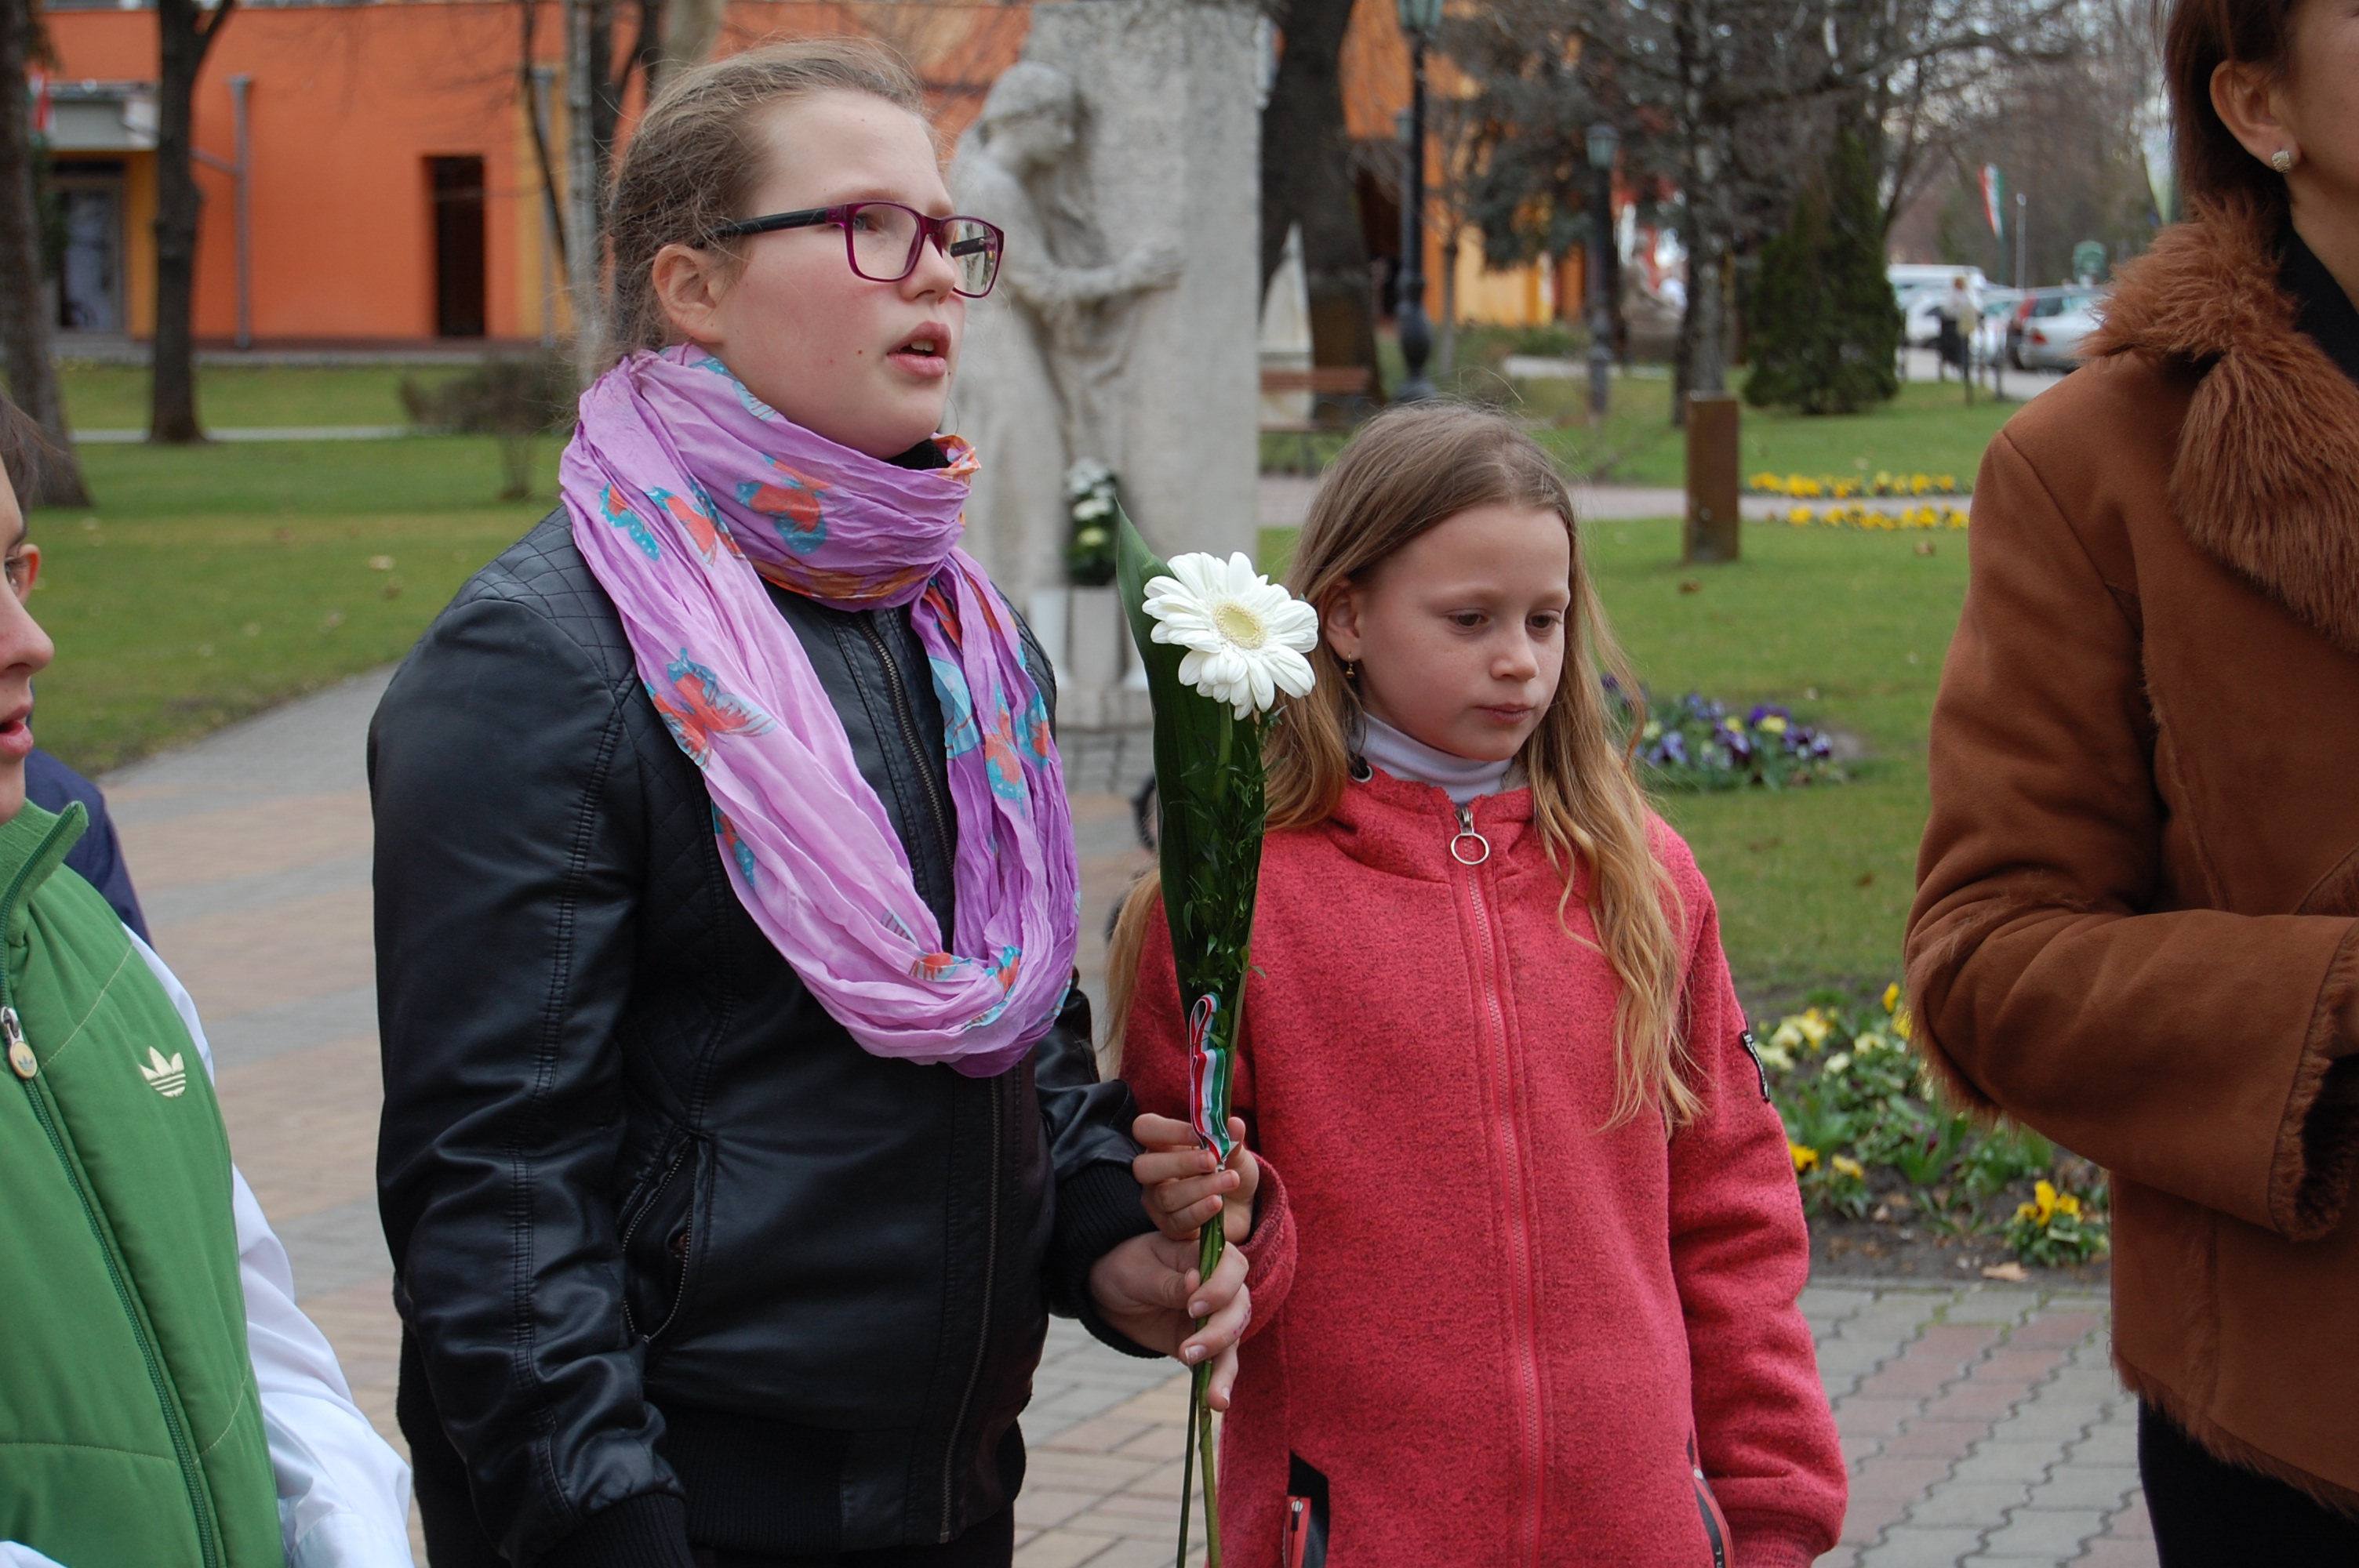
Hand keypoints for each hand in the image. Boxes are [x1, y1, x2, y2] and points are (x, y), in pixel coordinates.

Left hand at [1087, 1229, 1250, 1408]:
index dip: (1221, 1287)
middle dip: (1220, 1332)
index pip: (1232, 1266)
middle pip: (1239, 1307)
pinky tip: (1216, 1403)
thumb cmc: (1125, 1268)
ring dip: (1224, 1368)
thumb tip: (1195, 1282)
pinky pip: (1219, 1363)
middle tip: (1188, 1351)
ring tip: (1214, 1397)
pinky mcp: (1205, 1344)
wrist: (1109, 1293)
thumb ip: (1166, 1282)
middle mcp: (1219, 1286)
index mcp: (1205, 1256)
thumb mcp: (1137, 1272)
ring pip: (1233, 1340)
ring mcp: (1215, 1316)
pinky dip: (1219, 1383)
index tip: (1194, 1306)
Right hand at [1122, 241, 1185, 291]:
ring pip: (1164, 272)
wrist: (1119, 278)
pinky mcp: (1147, 284)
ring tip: (1185, 269)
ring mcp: (1146, 274)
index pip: (1159, 250)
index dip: (1170, 249)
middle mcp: (1145, 264)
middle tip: (1188, 257)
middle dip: (1176, 259)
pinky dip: (1170, 282)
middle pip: (1164, 261)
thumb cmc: (1129, 263)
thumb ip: (1148, 244)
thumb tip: (1159, 239)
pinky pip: (1161, 283)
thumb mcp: (1136, 250)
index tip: (1179, 247)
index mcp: (1143, 254)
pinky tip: (1179, 281)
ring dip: (1175, 271)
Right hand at [1133, 1113, 1256, 1243]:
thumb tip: (1234, 1123)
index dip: (1167, 1130)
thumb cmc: (1230, 1170)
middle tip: (1212, 1161)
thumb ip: (1232, 1139)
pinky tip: (1218, 1203)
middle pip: (1144, 1167)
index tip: (1199, 1134)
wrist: (1243, 1207)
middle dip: (1180, 1163)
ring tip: (1230, 1180)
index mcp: (1162, 1144)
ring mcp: (1158, 1202)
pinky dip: (1200, 1211)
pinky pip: (1178, 1221)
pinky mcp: (1171, 1227)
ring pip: (1165, 1196)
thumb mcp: (1236, 1153)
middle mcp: (1153, 1173)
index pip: (1145, 1128)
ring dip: (1200, 1187)